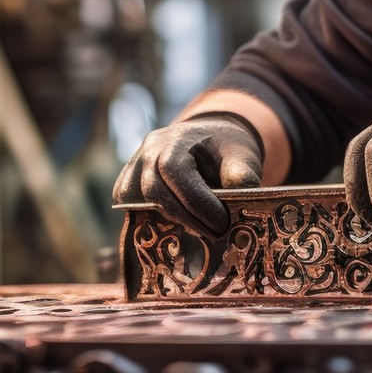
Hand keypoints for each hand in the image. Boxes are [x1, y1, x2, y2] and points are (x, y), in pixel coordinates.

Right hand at [112, 114, 262, 234]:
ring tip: (194, 231)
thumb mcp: (244, 157)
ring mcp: (136, 161)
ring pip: (132, 198)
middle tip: (212, 235)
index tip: (220, 224)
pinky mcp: (130, 176)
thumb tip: (235, 212)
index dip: (197, 203)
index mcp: (178, 138)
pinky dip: (145, 216)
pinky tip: (173, 227)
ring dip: (161, 220)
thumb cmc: (227, 149)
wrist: (212, 137)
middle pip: (153, 190)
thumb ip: (241, 178)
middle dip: (183, 218)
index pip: (177, 173)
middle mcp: (151, 148)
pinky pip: (127, 201)